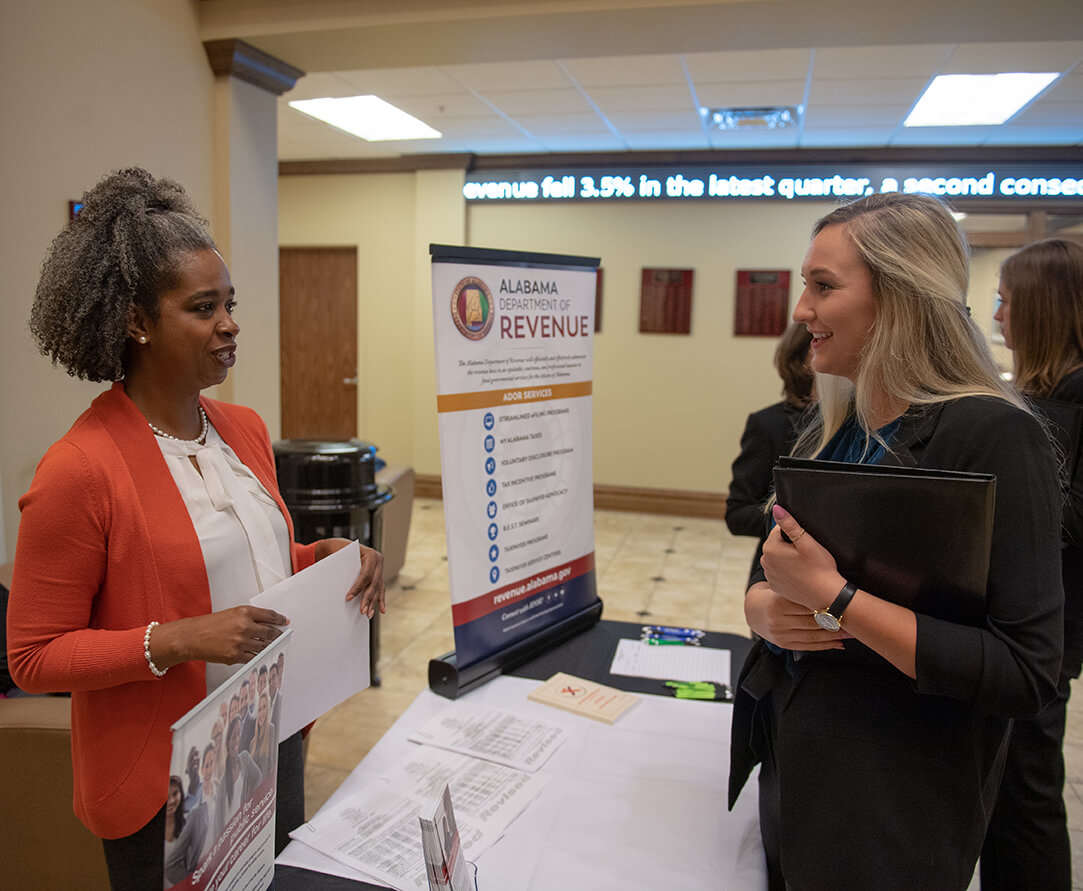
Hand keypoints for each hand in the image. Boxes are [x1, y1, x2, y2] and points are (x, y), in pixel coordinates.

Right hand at [153, 606, 289, 667]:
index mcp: (244, 612)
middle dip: (277, 634)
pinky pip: (253, 657)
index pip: (269, 615)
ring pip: (263, 646)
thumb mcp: (231, 614)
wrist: (192, 637)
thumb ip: (248, 617)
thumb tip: (264, 623)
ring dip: (268, 646)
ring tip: (270, 645)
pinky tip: (259, 654)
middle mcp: (244, 626)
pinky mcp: (235, 655)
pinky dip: (257, 656)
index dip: (279, 619)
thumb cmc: (209, 625)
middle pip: (269, 632)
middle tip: (281, 635)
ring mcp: (241, 642)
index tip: (284, 622)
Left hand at [315, 538, 385, 618]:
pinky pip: (380, 588)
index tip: (349, 598)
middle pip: (374, 583)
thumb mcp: (338, 555)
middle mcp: (378, 560)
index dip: (358, 588)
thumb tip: (335, 586)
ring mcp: (379, 567)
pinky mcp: (378, 574)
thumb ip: (340, 568)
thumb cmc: (337, 550)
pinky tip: (381, 609)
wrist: (338, 545)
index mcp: (370, 554)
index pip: (366, 575)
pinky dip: (380, 599)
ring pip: (378, 588)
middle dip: (367, 598)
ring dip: (373, 602)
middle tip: (362, 611)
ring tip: (368, 614)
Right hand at [744, 582, 848, 650]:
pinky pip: (808, 646)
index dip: (828, 606)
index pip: (809, 606)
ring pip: (813, 636)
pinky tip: (839, 643)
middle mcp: (778, 620)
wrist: (753, 609)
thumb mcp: (782, 586)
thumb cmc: (774, 593)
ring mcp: (780, 634)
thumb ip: (800, 587)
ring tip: (851, 633)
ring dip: (835, 636)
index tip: (845, 605)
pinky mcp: (784, 644)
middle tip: (854, 620)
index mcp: (777, 602)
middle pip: (813, 622)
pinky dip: (826, 646)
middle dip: (836, 622)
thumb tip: (828, 586)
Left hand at [760, 505, 845, 612]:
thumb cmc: (819, 567)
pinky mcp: (775, 586)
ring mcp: (769, 575)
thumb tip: (776, 508)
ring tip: (805, 566)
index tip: (806, 543)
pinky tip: (801, 576)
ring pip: (778, 559)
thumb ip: (789, 523)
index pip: (779, 530)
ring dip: (788, 559)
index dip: (795, 534)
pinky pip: (779, 573)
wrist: (825, 595)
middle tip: (807, 555)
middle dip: (790, 546)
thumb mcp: (806, 541)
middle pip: (778, 545)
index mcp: (770, 548)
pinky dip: (788, 572)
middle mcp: (765, 562)